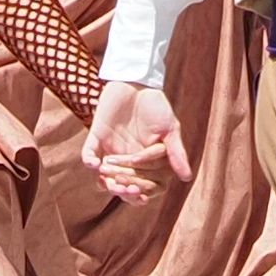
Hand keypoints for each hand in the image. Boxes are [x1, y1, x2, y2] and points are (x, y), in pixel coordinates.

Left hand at [85, 77, 191, 193]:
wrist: (138, 82)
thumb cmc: (157, 106)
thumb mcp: (170, 130)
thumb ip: (176, 153)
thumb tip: (187, 177)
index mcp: (146, 162)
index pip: (144, 186)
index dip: (141, 193)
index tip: (140, 193)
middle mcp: (127, 160)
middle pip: (124, 184)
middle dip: (124, 188)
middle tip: (124, 186)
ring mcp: (111, 149)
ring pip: (104, 175)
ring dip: (106, 180)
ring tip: (110, 179)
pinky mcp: (97, 136)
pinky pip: (88, 153)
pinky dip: (89, 159)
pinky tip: (94, 164)